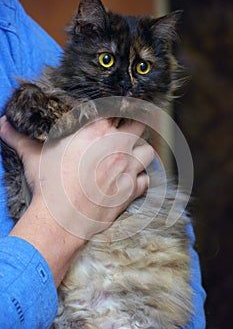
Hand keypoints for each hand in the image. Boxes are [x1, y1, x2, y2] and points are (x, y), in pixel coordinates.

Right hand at [0, 115, 153, 284]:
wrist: (60, 218)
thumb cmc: (49, 184)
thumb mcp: (33, 155)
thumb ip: (20, 137)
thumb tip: (1, 124)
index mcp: (96, 131)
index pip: (115, 110)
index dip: (117, 111)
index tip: (116, 113)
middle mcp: (116, 146)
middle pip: (139, 126)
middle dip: (135, 126)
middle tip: (127, 132)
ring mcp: (126, 168)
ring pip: (148, 152)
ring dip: (141, 153)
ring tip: (131, 157)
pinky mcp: (130, 190)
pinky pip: (145, 180)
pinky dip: (140, 180)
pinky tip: (130, 181)